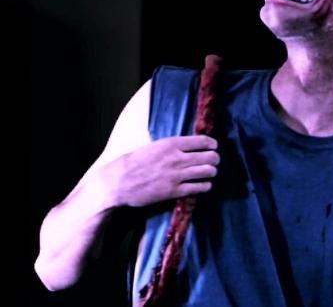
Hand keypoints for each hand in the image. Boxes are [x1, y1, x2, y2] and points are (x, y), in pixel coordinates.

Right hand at [99, 135, 219, 207]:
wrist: (117, 182)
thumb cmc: (132, 162)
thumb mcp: (153, 146)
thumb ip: (171, 146)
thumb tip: (188, 145)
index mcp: (171, 144)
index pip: (203, 141)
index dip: (212, 144)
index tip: (213, 147)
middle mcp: (177, 158)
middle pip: (210, 157)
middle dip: (215, 159)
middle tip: (213, 161)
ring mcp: (177, 175)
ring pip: (208, 172)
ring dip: (212, 172)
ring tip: (209, 173)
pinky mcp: (174, 191)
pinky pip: (199, 188)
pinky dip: (205, 186)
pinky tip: (204, 185)